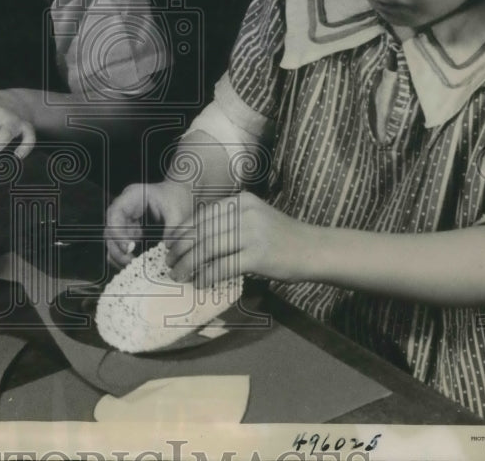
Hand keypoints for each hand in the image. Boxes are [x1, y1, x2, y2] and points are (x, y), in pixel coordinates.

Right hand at [105, 181, 192, 267]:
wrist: (180, 194)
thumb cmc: (177, 198)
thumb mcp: (177, 212)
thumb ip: (171, 229)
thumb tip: (166, 248)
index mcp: (132, 196)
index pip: (115, 214)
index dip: (118, 233)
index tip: (129, 248)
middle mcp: (124, 207)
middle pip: (110, 229)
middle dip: (117, 248)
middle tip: (130, 262)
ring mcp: (125, 219)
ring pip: (112, 239)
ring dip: (119, 254)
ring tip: (132, 265)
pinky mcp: (129, 229)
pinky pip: (121, 244)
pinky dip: (125, 255)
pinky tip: (135, 263)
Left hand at [165, 191, 319, 286]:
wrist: (314, 249)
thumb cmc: (281, 237)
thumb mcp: (255, 218)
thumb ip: (229, 223)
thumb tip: (195, 240)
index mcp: (241, 200)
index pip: (202, 215)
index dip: (182, 232)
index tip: (171, 246)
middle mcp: (245, 212)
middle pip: (202, 231)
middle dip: (181, 249)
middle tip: (170, 263)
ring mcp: (252, 233)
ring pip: (208, 249)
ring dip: (189, 265)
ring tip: (179, 275)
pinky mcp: (258, 255)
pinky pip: (223, 266)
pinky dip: (207, 276)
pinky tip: (200, 283)